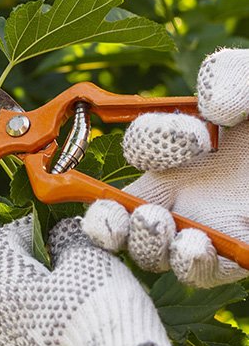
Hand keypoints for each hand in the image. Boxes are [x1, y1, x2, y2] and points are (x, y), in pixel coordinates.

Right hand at [82, 49, 248, 287]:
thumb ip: (230, 75)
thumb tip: (207, 108)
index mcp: (191, 146)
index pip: (141, 149)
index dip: (150, 143)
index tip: (195, 137)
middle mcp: (192, 189)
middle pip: (125, 212)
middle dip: (110, 217)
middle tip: (132, 210)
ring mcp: (212, 225)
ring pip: (154, 249)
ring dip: (145, 242)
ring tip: (159, 225)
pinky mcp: (241, 255)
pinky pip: (201, 270)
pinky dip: (189, 262)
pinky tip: (197, 245)